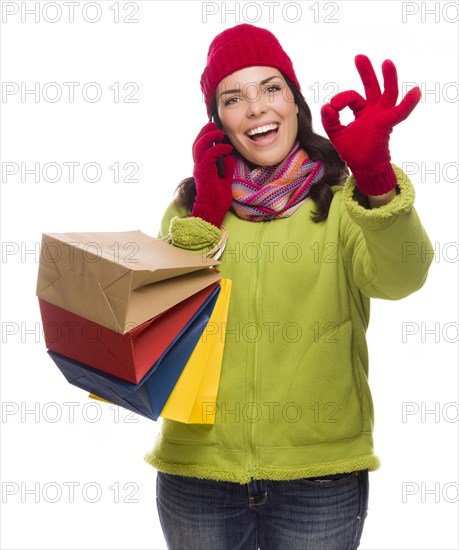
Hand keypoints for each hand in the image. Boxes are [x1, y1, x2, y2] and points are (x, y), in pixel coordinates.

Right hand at [190, 122, 234, 227]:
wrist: (213, 211)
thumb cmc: (217, 200)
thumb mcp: (225, 181)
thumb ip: (226, 169)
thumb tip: (229, 158)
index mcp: (202, 168)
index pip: (200, 148)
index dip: (205, 137)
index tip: (214, 130)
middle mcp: (198, 167)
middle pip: (196, 144)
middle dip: (204, 132)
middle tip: (214, 125)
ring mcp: (200, 169)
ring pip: (199, 146)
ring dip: (209, 136)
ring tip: (219, 132)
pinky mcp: (204, 172)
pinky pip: (209, 154)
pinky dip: (218, 148)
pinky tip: (227, 148)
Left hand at [320, 55, 420, 195]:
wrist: (364, 168)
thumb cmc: (353, 152)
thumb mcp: (337, 135)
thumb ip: (330, 121)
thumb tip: (326, 106)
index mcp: (362, 112)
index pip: (351, 98)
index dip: (340, 100)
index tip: (331, 107)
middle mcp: (373, 111)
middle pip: (372, 87)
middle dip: (366, 72)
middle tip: (358, 56)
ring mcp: (382, 116)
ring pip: (388, 93)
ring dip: (388, 78)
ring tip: (386, 62)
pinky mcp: (387, 124)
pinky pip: (400, 112)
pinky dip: (408, 103)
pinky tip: (415, 91)